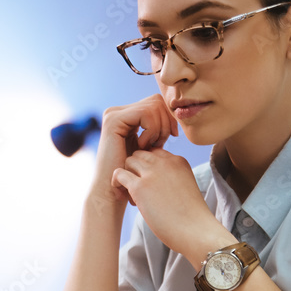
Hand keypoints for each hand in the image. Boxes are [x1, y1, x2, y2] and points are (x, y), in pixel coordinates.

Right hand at [90, 94, 178, 211]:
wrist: (113, 191)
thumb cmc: (133, 175)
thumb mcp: (150, 146)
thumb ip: (158, 128)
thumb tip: (176, 112)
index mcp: (125, 115)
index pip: (156, 102)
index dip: (169, 118)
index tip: (170, 137)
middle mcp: (116, 111)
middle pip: (156, 100)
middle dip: (166, 121)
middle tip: (161, 143)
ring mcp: (113, 114)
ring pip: (153, 106)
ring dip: (159, 128)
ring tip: (151, 147)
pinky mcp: (114, 120)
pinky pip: (146, 114)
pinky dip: (151, 130)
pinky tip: (143, 146)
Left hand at [112, 147, 230, 260]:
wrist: (196, 231)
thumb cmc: (191, 217)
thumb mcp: (185, 188)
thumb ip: (171, 179)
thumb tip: (152, 184)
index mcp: (178, 161)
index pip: (154, 153)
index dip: (148, 167)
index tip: (150, 184)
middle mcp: (165, 162)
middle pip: (140, 154)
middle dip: (136, 170)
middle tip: (140, 192)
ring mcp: (152, 173)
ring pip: (128, 161)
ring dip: (127, 176)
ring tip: (134, 198)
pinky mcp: (140, 187)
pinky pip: (119, 174)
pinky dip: (117, 184)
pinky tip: (123, 197)